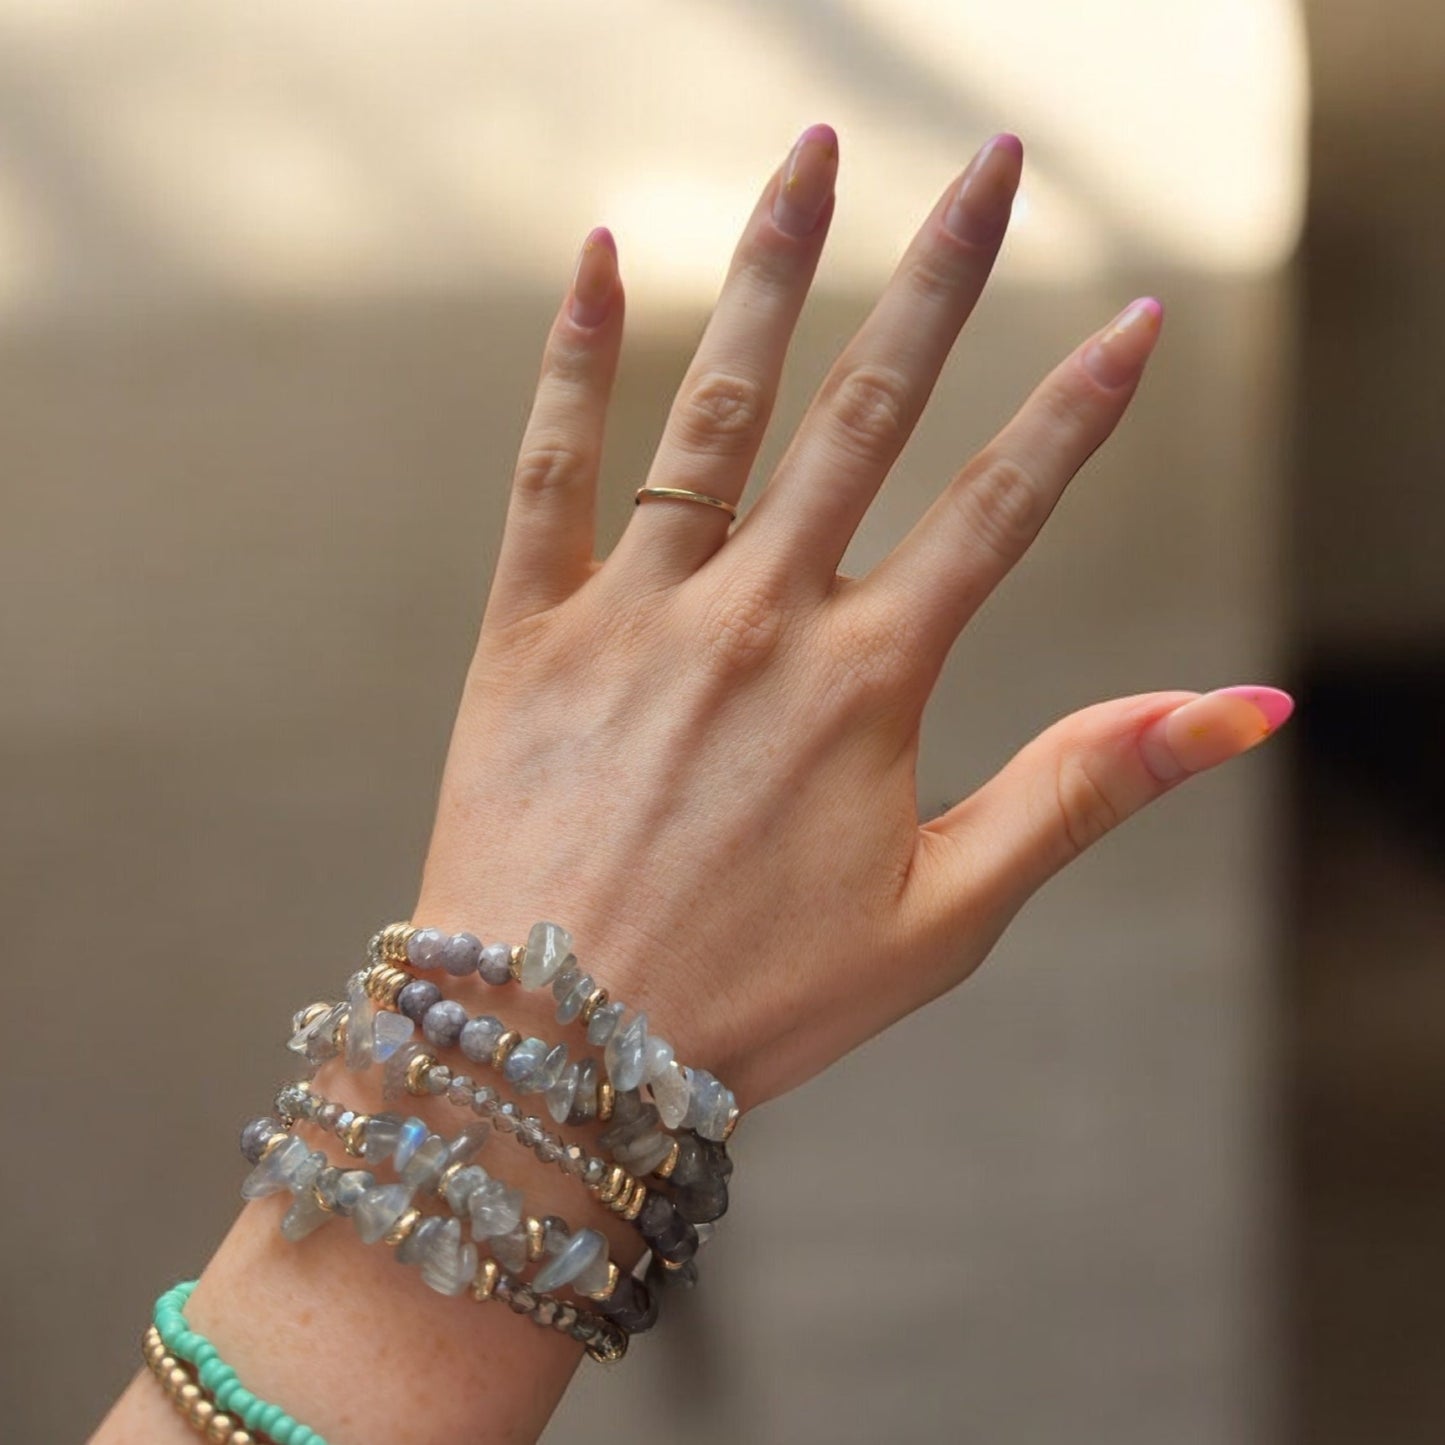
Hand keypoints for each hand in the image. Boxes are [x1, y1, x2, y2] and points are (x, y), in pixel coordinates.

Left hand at [412, 124, 1290, 1116]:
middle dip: (942, 276)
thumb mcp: (947, 917)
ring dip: (774, 271)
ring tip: (819, 154)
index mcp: (866, 684)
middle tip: (993, 160)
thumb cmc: (757, 997)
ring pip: (718, 410)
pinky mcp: (531, 632)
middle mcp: (758, 620)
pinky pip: (550, 471)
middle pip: (868, 413)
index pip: (1002, 510)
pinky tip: (594, 254)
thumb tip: (1239, 710)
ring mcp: (637, 615)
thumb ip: (1083, 793)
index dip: (1080, 410)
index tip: (1138, 315)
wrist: (559, 1043)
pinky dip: (572, 361)